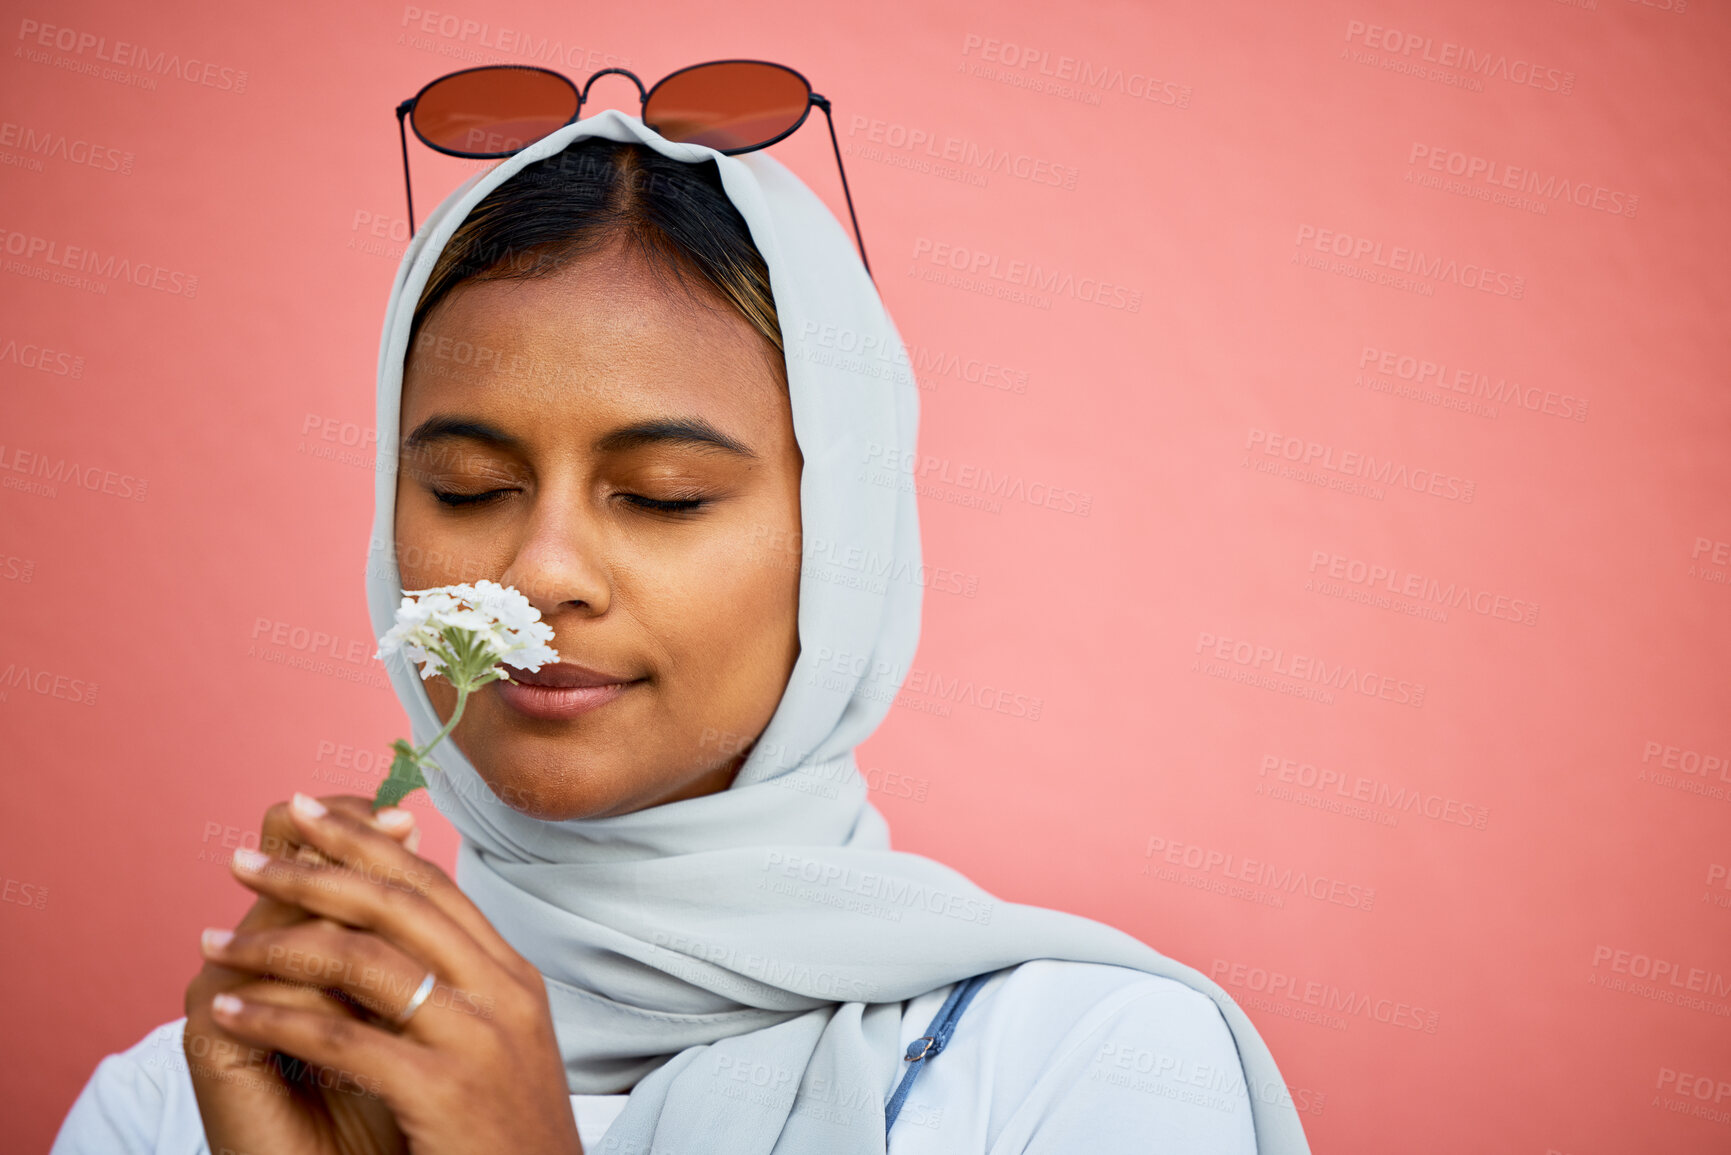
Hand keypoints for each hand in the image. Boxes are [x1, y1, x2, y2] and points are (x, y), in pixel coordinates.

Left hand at [194, 793, 583, 1154]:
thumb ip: (459, 983)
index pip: (429, 886)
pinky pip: (340, 1040)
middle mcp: (502, 993)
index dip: (361, 843)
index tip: (302, 816)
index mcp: (512, 976)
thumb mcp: (500, 1044)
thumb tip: (389, 928)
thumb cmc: (502, 1137)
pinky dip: (276, 1020)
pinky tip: (231, 1011)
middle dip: (310, 871)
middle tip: (243, 858)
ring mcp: (478, 1041)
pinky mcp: (443, 1091)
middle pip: (395, 905)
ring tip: (214, 943)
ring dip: (275, 945)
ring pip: (363, 962)